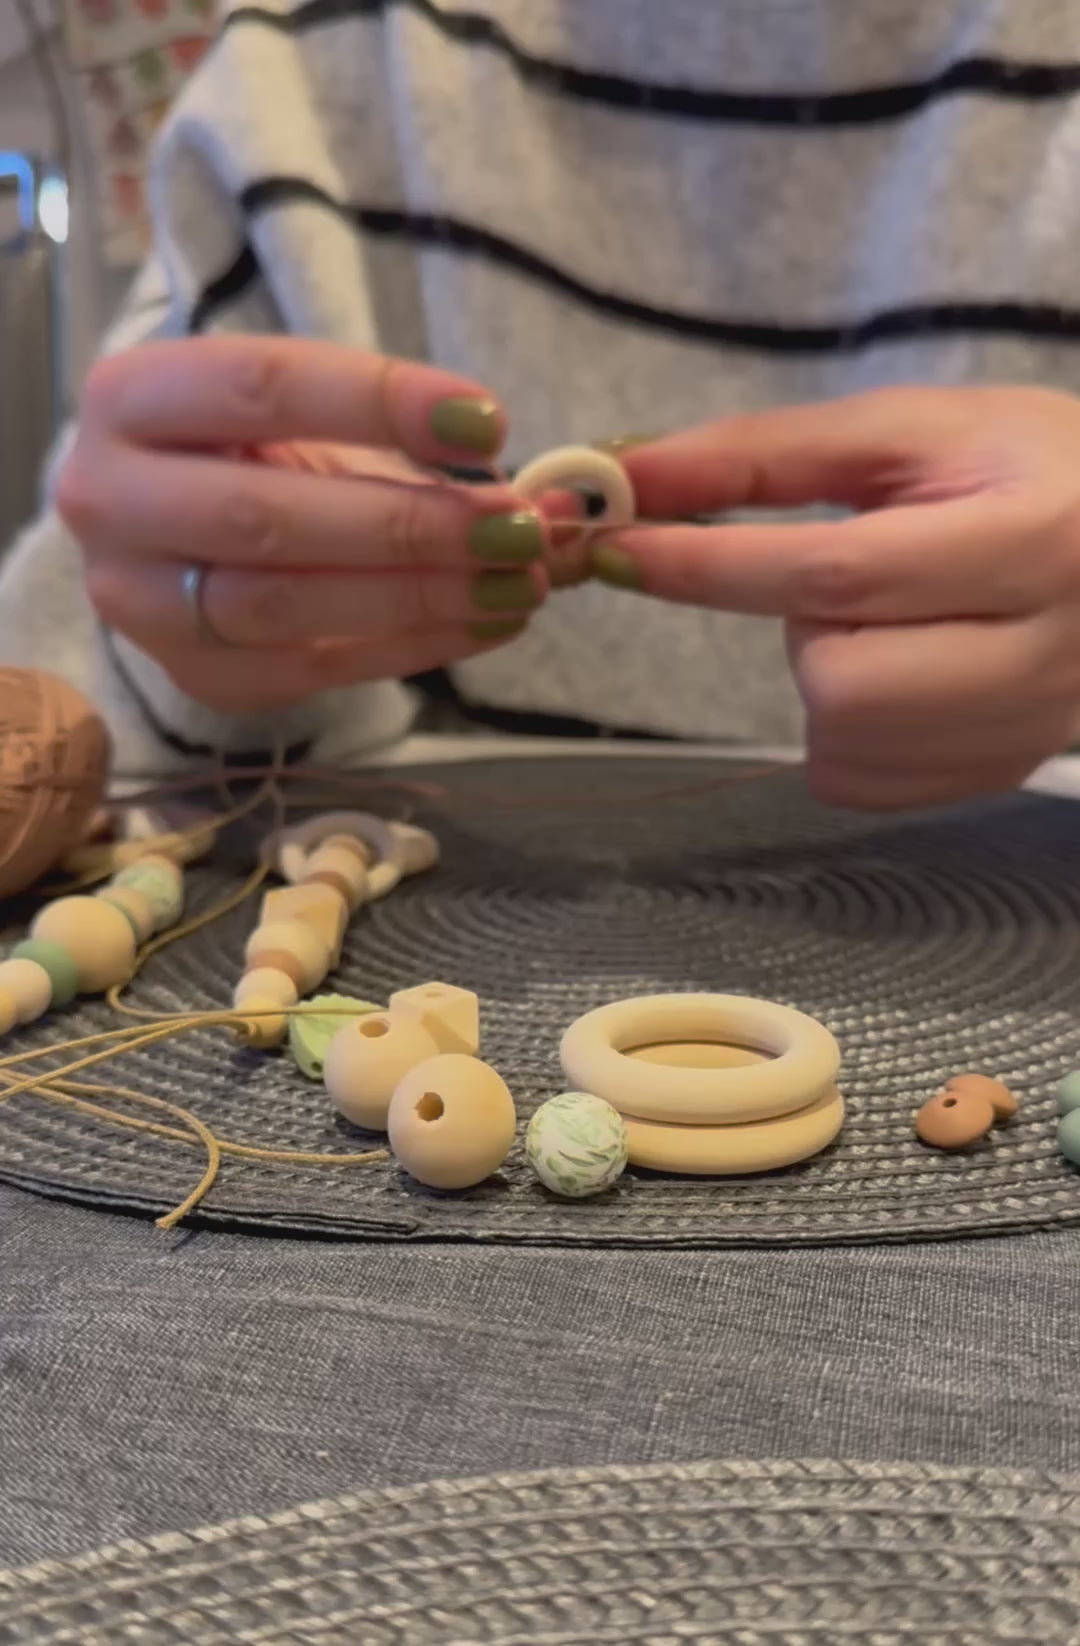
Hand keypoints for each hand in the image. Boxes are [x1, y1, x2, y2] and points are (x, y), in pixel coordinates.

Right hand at [57, 337, 546, 712]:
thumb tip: (550, 497)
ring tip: (514, 583)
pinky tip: (487, 624)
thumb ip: (405, 436)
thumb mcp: (305, 414)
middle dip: (407, 525)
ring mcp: (140, 602)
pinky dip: (414, 647)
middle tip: (513, 529)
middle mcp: (110, 500)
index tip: (487, 424)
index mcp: (131, 397)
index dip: (380, 404)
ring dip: (417, 596)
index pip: (261, 387)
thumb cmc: (249, 450)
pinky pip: (313, 667)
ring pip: (283, 605)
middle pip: (267, 518)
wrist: (172, 529)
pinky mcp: (194, 674)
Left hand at [597, 388, 1079, 808]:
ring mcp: (1032, 726)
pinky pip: (860, 783)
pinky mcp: (1005, 773)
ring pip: (844, 741)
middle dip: (804, 632)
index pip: (838, 570)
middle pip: (840, 679)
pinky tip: (897, 673)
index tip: (616, 547)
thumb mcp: (913, 433)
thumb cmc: (1027, 469)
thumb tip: (631, 472)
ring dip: (824, 677)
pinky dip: (843, 730)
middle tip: (849, 583)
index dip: (710, 565)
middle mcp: (1047, 647)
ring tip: (888, 621)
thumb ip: (766, 454)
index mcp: (1035, 536)